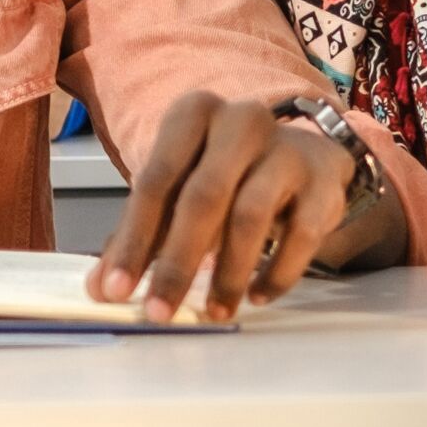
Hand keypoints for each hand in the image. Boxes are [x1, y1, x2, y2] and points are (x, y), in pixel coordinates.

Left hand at [89, 92, 360, 321]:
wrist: (301, 154)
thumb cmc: (227, 173)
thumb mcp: (178, 190)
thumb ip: (141, 235)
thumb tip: (101, 289)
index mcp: (193, 114)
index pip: (156, 180)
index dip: (134, 240)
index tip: (117, 291)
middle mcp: (241, 121)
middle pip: (203, 196)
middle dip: (177, 263)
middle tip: (160, 312)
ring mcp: (287, 147)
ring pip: (251, 215)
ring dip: (228, 274)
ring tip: (214, 312)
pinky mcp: (324, 179)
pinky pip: (300, 234)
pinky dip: (277, 272)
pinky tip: (258, 296)